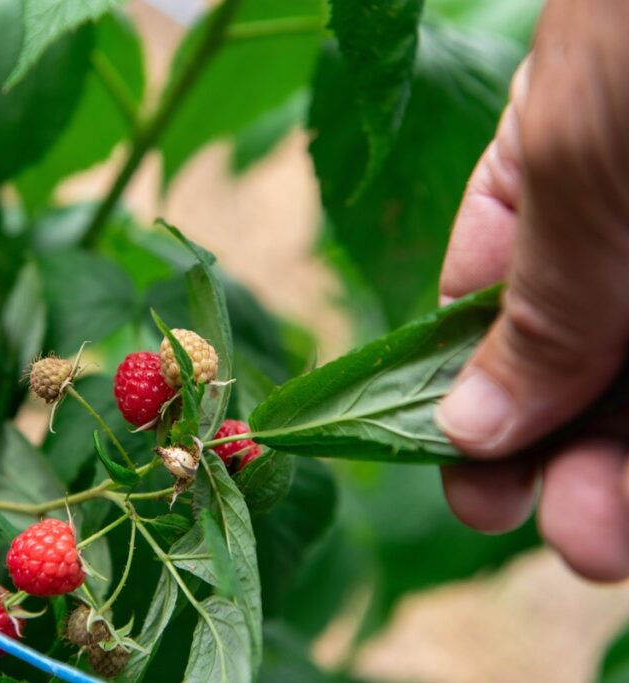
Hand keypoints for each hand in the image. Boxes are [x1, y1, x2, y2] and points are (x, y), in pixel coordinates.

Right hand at [436, 1, 628, 580]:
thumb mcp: (574, 152)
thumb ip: (533, 299)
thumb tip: (461, 422)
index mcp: (552, 180)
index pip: (493, 306)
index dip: (473, 397)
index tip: (468, 475)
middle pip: (587, 366)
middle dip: (569, 455)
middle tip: (569, 532)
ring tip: (603, 543)